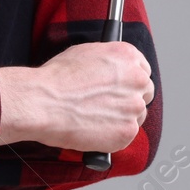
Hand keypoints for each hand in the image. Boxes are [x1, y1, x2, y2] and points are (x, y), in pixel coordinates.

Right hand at [0, 41, 153, 151]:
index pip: (143, 69)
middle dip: (130, 99)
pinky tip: (94, 129)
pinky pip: (127, 135)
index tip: (124, 88)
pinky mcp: (127, 131)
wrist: (43, 102)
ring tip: (95, 118)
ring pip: (137, 115)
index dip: (131, 81)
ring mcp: (134, 106)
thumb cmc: (56, 79)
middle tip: (109, 106)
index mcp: (127, 56)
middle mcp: (136, 78)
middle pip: (145, 92)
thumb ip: (108, 62)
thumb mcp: (84, 53)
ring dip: (122, 118)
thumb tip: (111, 70)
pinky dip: (113, 136)